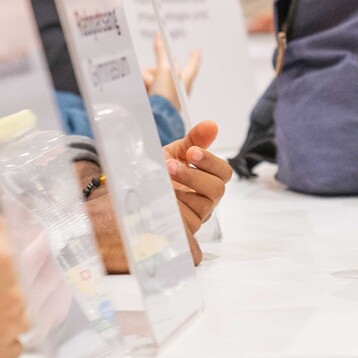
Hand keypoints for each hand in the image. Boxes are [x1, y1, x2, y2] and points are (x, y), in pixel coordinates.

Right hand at [142, 34, 200, 109]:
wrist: (157, 119)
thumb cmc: (166, 96)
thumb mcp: (165, 70)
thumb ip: (162, 53)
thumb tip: (160, 36)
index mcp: (186, 78)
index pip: (192, 64)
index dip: (194, 56)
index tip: (196, 50)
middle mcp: (177, 86)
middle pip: (164, 67)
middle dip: (154, 69)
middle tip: (152, 76)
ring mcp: (165, 93)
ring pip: (152, 76)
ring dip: (147, 78)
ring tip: (148, 87)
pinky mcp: (155, 99)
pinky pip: (146, 85)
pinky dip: (143, 85)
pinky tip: (143, 92)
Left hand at [163, 120, 230, 259]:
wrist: (133, 192)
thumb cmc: (159, 173)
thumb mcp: (174, 153)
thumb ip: (194, 140)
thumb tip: (212, 125)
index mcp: (207, 181)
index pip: (223, 173)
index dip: (210, 161)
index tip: (191, 151)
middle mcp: (205, 201)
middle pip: (217, 190)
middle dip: (194, 175)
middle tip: (171, 166)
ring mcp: (195, 218)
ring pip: (203, 207)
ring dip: (182, 190)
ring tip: (162, 179)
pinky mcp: (182, 232)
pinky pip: (185, 222)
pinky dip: (174, 207)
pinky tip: (161, 198)